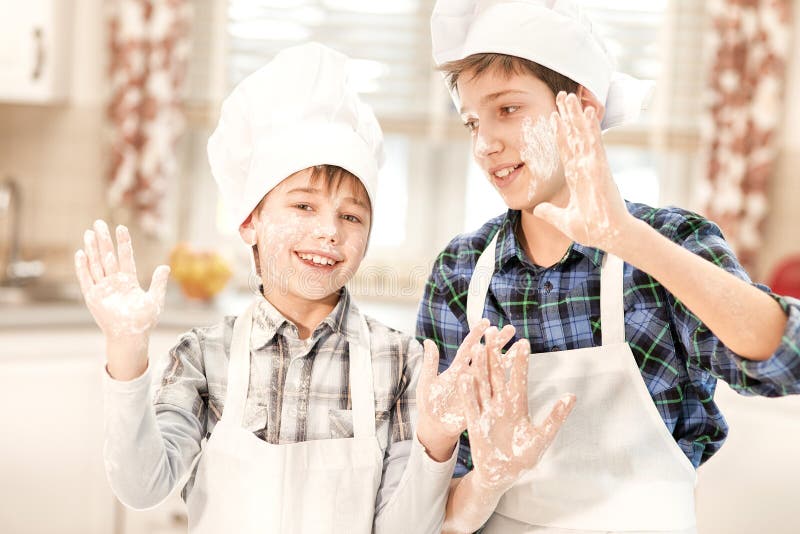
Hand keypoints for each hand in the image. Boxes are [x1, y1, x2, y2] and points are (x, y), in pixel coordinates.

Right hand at [74, 220, 168, 341]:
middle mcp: (114, 282)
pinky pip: (86, 280)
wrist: (130, 337)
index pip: (125, 257)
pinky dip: (82, 267)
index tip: (121, 227)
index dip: (123, 243)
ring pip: (96, 264)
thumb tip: (165, 266)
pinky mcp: (93, 297)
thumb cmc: (144, 321)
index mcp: (128, 281)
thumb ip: (159, 283)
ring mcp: (103, 288)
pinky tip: (80, 253)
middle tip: (99, 223)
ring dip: (92, 249)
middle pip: (107, 256)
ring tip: (89, 233)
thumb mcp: (155, 299)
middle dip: (104, 240)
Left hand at [416, 321, 515, 444]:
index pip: (468, 348)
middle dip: (497, 342)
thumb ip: (430, 363)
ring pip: (494, 372)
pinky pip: (494, 391)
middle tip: (510, 329)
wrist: (434, 427)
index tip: (486, 322)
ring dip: (507, 359)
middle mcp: (470, 376)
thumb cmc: (430, 404)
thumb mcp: (427, 382)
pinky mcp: (482, 403)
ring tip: (520, 346)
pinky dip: (505, 382)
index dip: (476, 335)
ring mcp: (478, 389)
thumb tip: (428, 341)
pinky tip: (515, 371)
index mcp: (457, 369)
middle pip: (485, 356)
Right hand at [459, 337, 575, 491]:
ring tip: (477, 347)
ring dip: (479, 367)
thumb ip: (555, 417)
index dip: (520, 361)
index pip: (519, 378)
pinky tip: (464, 376)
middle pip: (496, 375)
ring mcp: (486, 412)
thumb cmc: (524, 457)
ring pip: (482, 385)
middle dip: (494, 354)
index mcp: (517, 405)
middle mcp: (501, 404)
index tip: (523, 342)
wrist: (502, 475)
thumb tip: (572, 396)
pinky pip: (470, 405)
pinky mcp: (475, 424)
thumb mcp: (542, 437)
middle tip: (494, 332)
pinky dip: (467, 392)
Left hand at [533, 91, 634, 250]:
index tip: (554, 117)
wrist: (609, 235)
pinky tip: (588, 111)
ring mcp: (593, 165)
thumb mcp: (563, 220)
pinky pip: (594, 143)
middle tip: (562, 95)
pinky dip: (591, 127)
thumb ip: (549, 213)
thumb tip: (537, 209)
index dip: (560, 133)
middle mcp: (585, 167)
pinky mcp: (600, 168)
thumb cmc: (592, 229)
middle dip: (568, 116)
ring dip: (576, 115)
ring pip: (583, 134)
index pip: (566, 150)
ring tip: (571, 96)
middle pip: (574, 136)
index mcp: (578, 177)